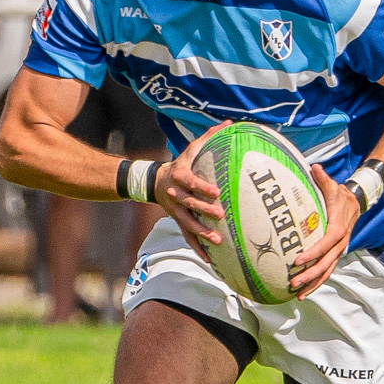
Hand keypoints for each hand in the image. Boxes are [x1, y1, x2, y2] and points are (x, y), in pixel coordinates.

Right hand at [158, 122, 230, 261]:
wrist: (154, 181)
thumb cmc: (180, 163)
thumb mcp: (191, 149)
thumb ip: (209, 137)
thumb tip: (229, 123)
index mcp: (180, 177)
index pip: (191, 182)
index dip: (202, 187)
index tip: (215, 191)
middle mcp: (176, 195)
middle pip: (190, 204)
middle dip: (204, 211)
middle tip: (221, 215)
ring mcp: (176, 211)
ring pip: (188, 224)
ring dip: (202, 234)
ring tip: (217, 241)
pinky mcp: (178, 221)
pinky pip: (188, 237)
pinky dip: (198, 248)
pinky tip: (210, 260)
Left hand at [289, 164, 359, 297]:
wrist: (356, 203)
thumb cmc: (340, 195)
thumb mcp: (333, 186)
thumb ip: (323, 179)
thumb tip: (314, 167)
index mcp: (338, 228)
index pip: (325, 243)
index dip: (313, 253)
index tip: (297, 260)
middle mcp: (340, 242)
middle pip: (326, 263)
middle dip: (310, 275)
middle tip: (293, 282)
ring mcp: (339, 250)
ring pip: (327, 271)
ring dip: (313, 283)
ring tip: (298, 293)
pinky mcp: (335, 254)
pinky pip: (327, 270)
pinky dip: (317, 282)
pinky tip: (305, 290)